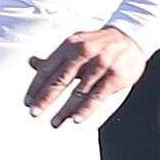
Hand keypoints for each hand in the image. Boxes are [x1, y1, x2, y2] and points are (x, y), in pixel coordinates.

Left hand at [25, 27, 145, 127]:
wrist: (131, 37)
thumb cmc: (99, 44)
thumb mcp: (75, 45)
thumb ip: (55, 58)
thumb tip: (32, 62)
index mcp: (69, 45)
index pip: (48, 69)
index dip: (36, 87)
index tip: (28, 102)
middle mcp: (83, 52)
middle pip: (60, 79)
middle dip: (45, 98)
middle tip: (34, 113)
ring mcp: (101, 63)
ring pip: (79, 90)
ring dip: (65, 109)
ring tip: (55, 122)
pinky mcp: (115, 75)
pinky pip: (98, 95)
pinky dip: (86, 108)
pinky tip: (76, 118)